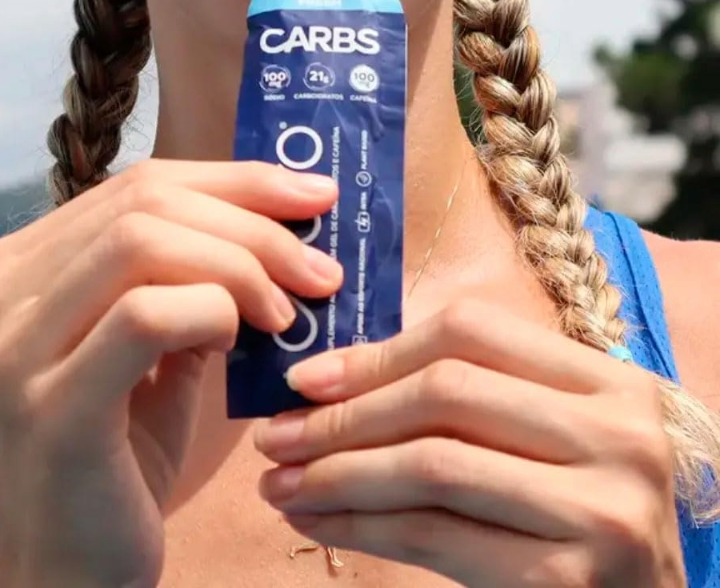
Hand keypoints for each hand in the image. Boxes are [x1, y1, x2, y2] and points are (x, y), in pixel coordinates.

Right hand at [0, 159, 341, 587]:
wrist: (74, 567)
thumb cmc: (124, 451)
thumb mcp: (161, 345)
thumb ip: (197, 278)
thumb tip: (285, 224)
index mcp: (24, 264)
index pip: (142, 184)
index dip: (238, 180)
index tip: (314, 196)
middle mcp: (0, 290)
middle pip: (148, 203)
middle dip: (255, 225)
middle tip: (321, 270)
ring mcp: (14, 347)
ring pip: (145, 243)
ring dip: (242, 266)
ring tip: (288, 312)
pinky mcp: (49, 405)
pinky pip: (148, 315)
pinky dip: (213, 311)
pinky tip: (240, 340)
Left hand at [255, 300, 686, 586]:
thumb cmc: (575, 510)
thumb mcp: (539, 434)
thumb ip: (465, 398)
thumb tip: (331, 381)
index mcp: (608, 380)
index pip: (469, 331)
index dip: (377, 352)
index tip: (304, 379)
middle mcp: (617, 435)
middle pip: (446, 392)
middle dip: (345, 415)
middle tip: (275, 436)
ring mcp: (602, 509)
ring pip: (432, 464)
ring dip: (337, 472)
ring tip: (280, 482)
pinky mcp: (568, 583)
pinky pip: (435, 537)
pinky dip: (362, 526)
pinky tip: (318, 520)